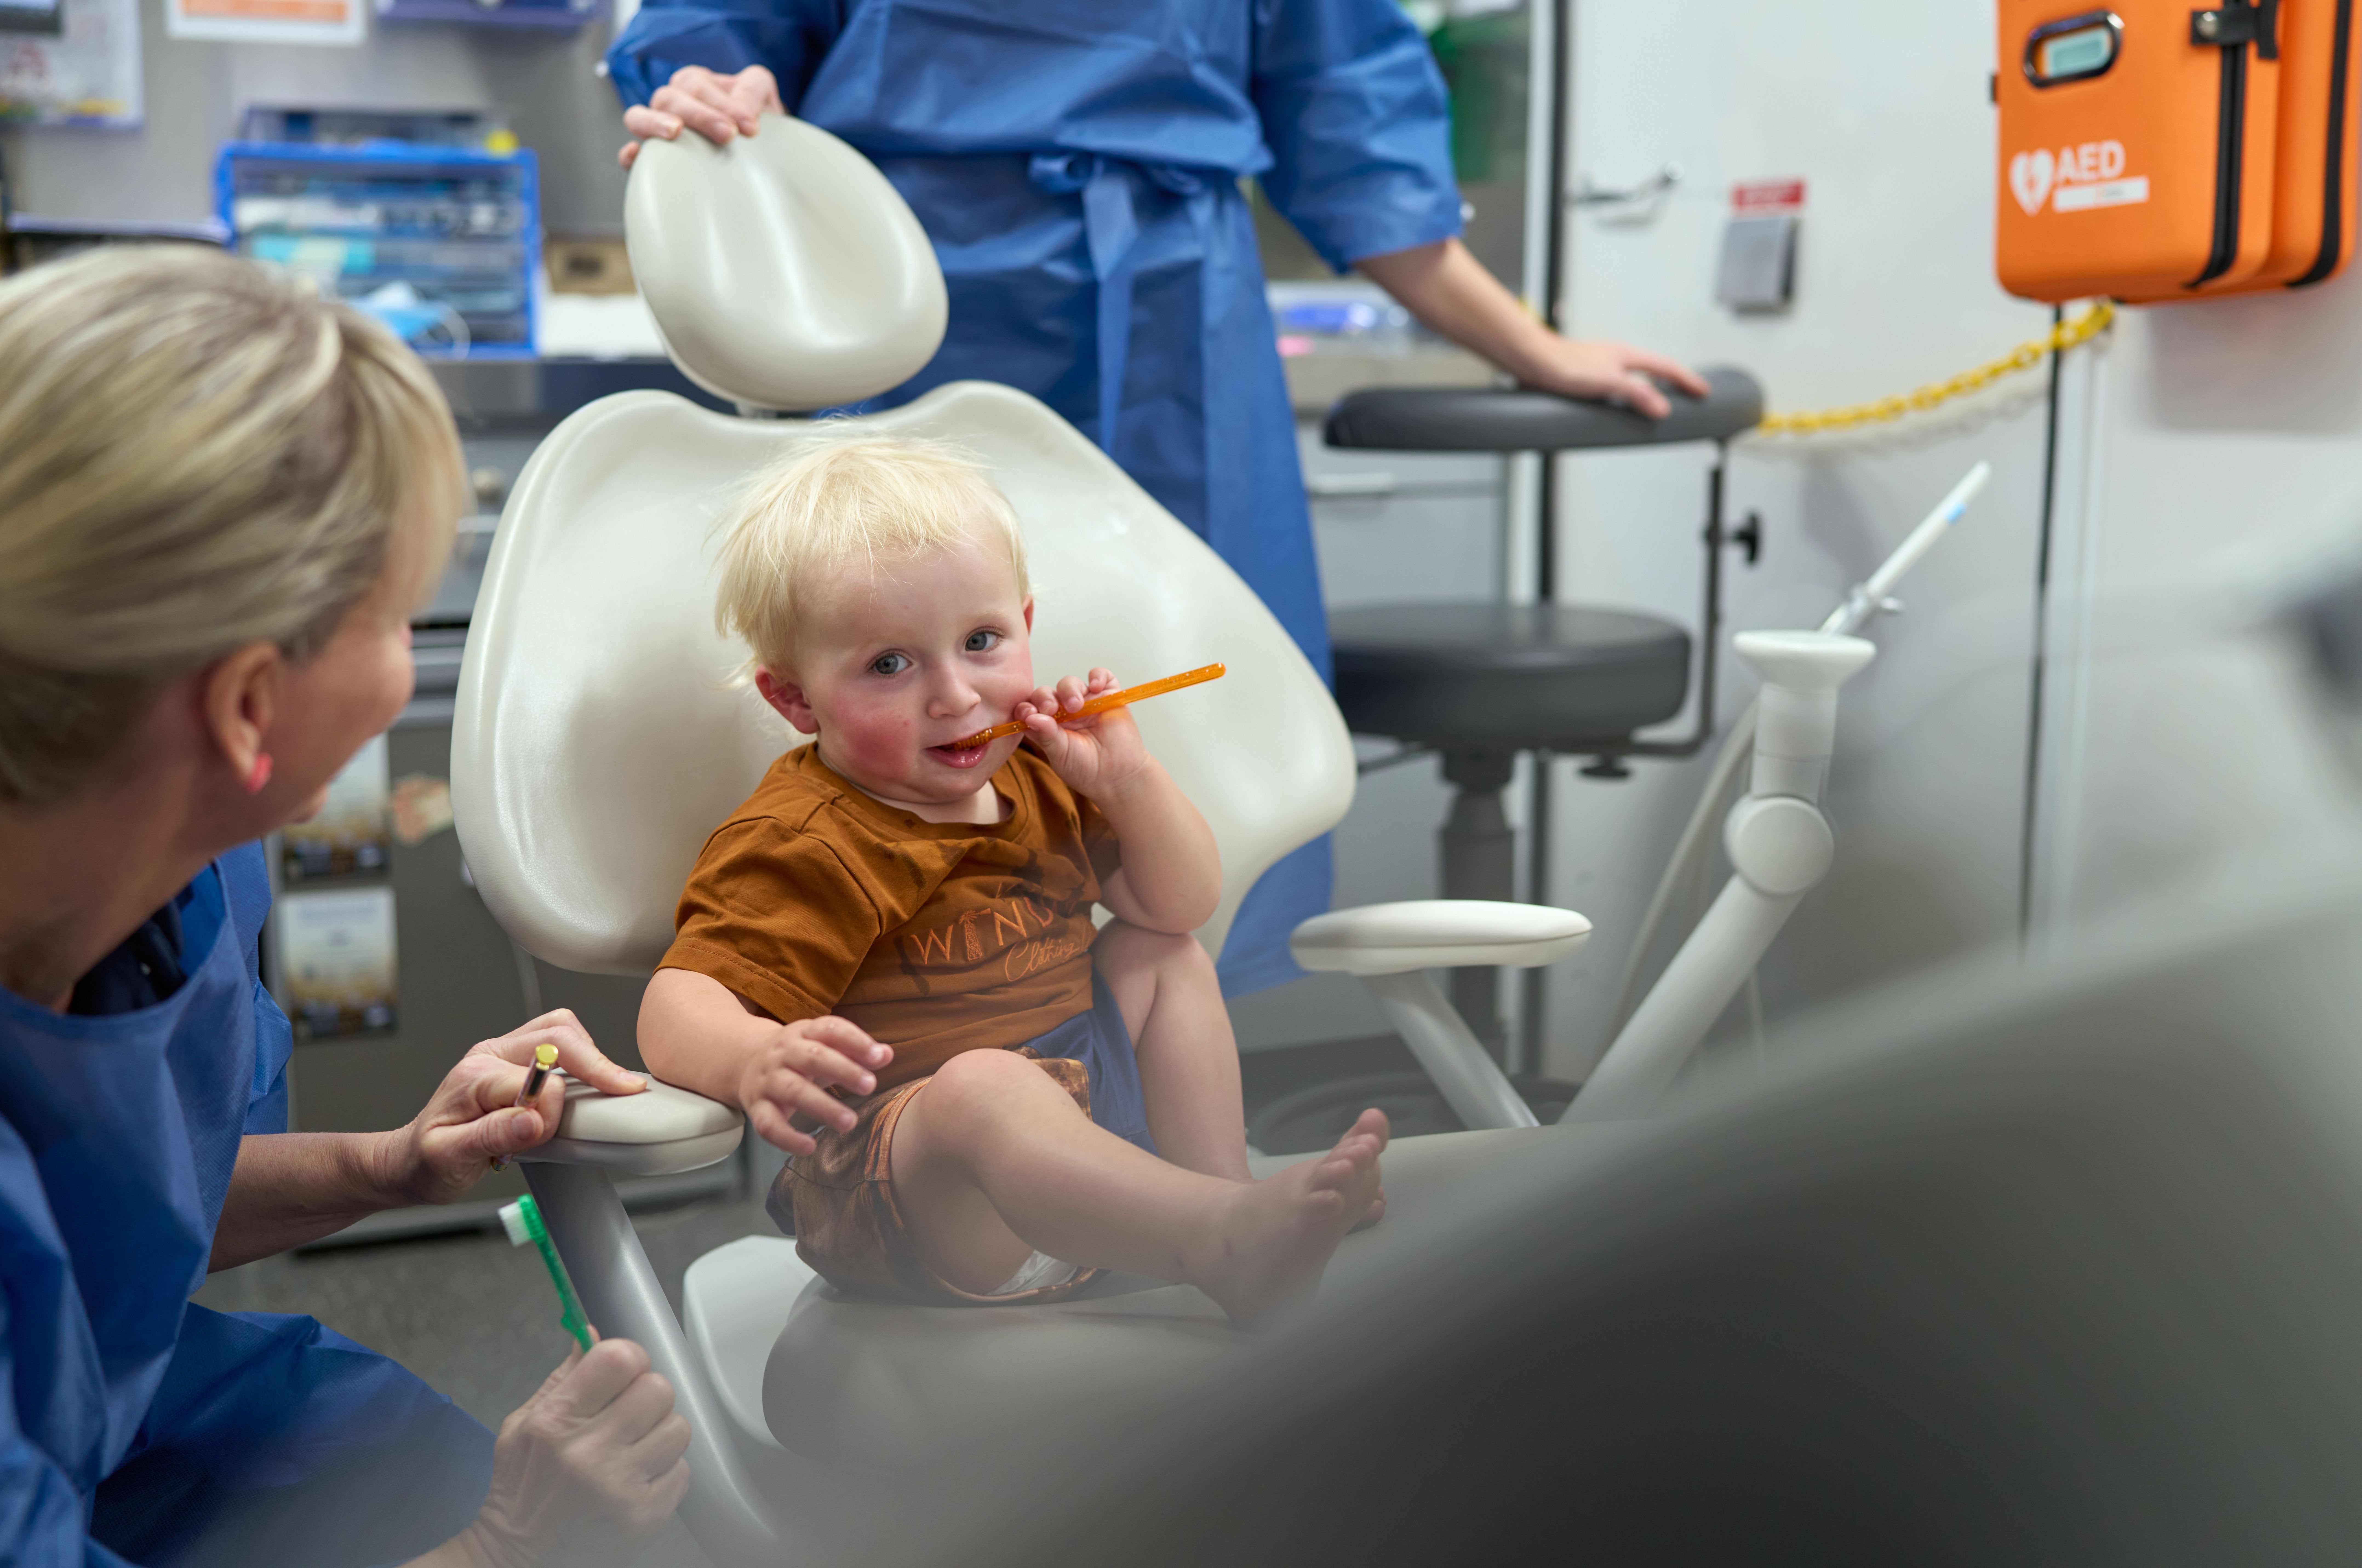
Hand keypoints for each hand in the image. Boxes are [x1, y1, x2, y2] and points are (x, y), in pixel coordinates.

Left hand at [389, 1010, 647, 1206]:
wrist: (411, 1161)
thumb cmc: (426, 1162)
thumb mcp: (449, 1158)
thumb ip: (492, 1136)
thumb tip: (533, 1120)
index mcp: (474, 1075)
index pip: (531, 1073)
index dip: (554, 1101)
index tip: (569, 1125)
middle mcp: (492, 1056)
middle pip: (556, 1033)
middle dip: (594, 1062)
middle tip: (623, 1089)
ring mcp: (506, 1055)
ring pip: (562, 1030)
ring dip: (589, 1056)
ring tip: (607, 1087)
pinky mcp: (520, 1063)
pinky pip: (561, 1045)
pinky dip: (583, 1062)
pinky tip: (589, 1088)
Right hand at [449, 1340, 689, 1567]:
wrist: (518, 1559)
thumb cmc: (520, 1490)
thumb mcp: (522, 1426)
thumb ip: (563, 1379)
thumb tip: (592, 1336)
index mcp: (555, 1422)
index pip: (619, 1359)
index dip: (630, 1359)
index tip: (623, 1373)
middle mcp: (589, 1453)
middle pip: (658, 1389)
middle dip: (646, 1398)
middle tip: (628, 1416)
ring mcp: (620, 1487)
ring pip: (678, 1428)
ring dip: (660, 1435)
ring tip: (633, 1451)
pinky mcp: (644, 1517)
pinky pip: (682, 1472)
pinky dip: (664, 1474)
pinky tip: (636, 1482)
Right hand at [618, 65, 783, 169]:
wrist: (758, 161)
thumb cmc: (759, 131)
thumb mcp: (765, 106)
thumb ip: (755, 96)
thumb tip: (743, 117)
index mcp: (700, 83)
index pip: (704, 83)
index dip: (728, 103)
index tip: (752, 129)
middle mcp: (675, 99)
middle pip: (675, 95)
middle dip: (702, 114)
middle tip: (728, 135)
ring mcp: (658, 126)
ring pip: (640, 114)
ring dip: (656, 121)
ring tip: (675, 131)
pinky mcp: (650, 157)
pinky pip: (629, 153)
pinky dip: (630, 153)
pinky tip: (636, 154)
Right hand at [739, 1015, 890, 1156]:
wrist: (745, 1061)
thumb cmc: (799, 1057)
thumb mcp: (825, 1046)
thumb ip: (855, 1050)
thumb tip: (886, 1054)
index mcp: (803, 1032)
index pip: (830, 1028)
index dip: (856, 1041)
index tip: (879, 1057)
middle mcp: (782, 1053)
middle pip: (813, 1057)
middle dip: (844, 1071)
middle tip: (870, 1086)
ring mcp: (767, 1080)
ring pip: (793, 1091)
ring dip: (823, 1107)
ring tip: (850, 1122)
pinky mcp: (756, 1107)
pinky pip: (768, 1124)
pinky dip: (787, 1138)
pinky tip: (810, 1147)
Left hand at [1016, 669, 1153, 799]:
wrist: (1118, 775)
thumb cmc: (1086, 768)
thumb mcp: (1061, 754)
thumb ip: (1046, 735)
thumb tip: (1030, 717)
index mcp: (1047, 725)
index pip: (1030, 708)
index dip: (1026, 708)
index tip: (1028, 713)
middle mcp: (1064, 711)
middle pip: (1047, 693)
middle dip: (1045, 698)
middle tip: (1051, 709)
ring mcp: (1086, 702)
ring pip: (1070, 683)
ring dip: (1069, 690)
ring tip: (1076, 706)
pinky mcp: (1108, 695)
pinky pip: (1101, 675)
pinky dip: (1097, 676)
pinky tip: (1095, 686)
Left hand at [1518, 337, 1709, 418]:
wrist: (1530, 359)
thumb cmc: (1563, 365)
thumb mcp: (1606, 382)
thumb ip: (1635, 393)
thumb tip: (1662, 408)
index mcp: (1625, 355)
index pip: (1666, 367)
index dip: (1687, 380)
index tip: (1703, 391)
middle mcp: (1615, 357)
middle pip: (1652, 370)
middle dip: (1671, 383)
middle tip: (1686, 395)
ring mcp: (1600, 365)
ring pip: (1632, 378)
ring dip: (1648, 389)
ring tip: (1659, 403)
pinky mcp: (1585, 375)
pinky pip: (1615, 386)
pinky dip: (1626, 395)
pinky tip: (1619, 405)